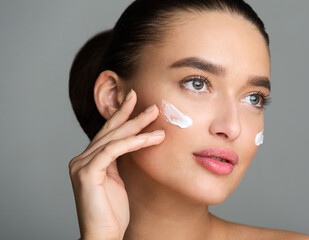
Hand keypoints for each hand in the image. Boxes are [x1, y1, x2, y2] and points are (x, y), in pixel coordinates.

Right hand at [68, 90, 163, 239]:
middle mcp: (81, 160)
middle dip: (130, 115)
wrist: (103, 235)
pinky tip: (149, 139)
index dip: (121, 115)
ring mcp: (81, 166)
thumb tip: (135, 144)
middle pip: (109, 131)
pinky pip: (113, 150)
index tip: (135, 100)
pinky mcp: (87, 173)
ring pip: (113, 138)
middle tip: (150, 102)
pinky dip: (133, 142)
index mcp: (88, 161)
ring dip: (137, 127)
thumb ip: (120, 162)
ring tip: (156, 118)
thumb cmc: (112, 213)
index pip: (107, 133)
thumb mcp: (118, 181)